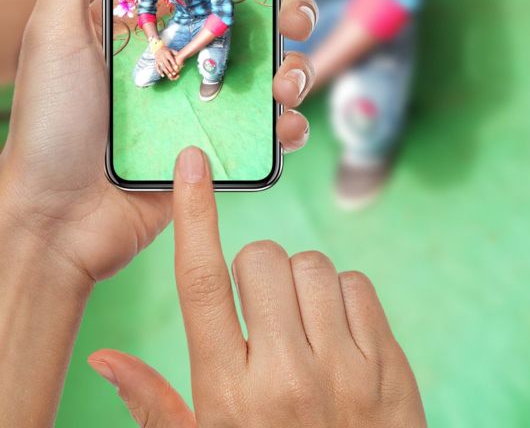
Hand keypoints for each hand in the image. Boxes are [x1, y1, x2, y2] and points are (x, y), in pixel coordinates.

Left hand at [0, 0, 326, 286]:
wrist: (55, 219)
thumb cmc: (49, 119)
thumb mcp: (54, 25)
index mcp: (158, 14)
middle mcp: (192, 50)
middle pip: (264, 14)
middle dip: (295, 8)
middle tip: (294, 17)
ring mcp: (211, 98)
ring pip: (281, 68)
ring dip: (299, 67)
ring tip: (285, 83)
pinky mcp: (224, 147)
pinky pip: (275, 131)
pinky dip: (291, 127)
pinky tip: (282, 130)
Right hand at [88, 147, 427, 427]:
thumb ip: (155, 404)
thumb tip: (103, 358)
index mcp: (228, 395)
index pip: (201, 284)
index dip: (193, 215)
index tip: (192, 164)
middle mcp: (285, 377)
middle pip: (261, 259)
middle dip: (256, 270)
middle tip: (261, 312)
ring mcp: (343, 370)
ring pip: (312, 266)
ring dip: (300, 284)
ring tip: (300, 328)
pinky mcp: (387, 365)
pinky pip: (357, 285)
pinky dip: (342, 298)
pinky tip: (335, 336)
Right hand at [155, 45, 180, 79]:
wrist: (158, 48)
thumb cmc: (167, 50)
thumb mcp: (171, 50)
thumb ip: (176, 53)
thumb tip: (180, 55)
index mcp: (167, 54)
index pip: (171, 59)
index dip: (174, 63)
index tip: (177, 68)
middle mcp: (162, 57)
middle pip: (167, 64)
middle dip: (170, 69)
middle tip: (174, 73)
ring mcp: (159, 60)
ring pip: (162, 67)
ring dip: (166, 72)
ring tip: (170, 76)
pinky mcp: (156, 62)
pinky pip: (157, 68)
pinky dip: (160, 72)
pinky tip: (163, 75)